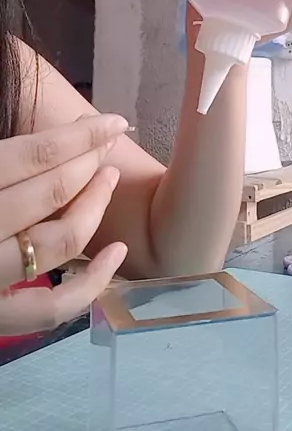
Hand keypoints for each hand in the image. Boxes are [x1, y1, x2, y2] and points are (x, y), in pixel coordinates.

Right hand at [0, 114, 128, 334]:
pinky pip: (51, 310)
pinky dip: (92, 285)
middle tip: (107, 142)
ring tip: (108, 178)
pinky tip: (117, 253)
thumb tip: (49, 133)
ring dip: (94, 206)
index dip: (81, 135)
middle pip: (52, 192)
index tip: (111, 121)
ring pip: (59, 242)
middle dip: (89, 161)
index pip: (36, 155)